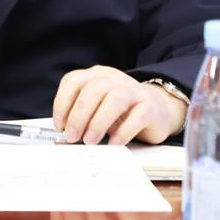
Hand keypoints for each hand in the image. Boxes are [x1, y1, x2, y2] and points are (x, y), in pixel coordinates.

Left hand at [52, 65, 187, 145]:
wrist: (159, 109)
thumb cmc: (123, 111)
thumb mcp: (99, 109)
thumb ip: (83, 117)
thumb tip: (64, 136)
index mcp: (97, 75)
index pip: (74, 81)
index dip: (62, 102)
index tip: (60, 125)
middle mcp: (114, 79)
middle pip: (93, 90)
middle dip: (79, 115)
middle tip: (72, 137)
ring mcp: (134, 91)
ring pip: (115, 99)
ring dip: (98, 122)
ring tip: (90, 141)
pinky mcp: (151, 107)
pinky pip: (137, 117)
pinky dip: (123, 132)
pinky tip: (113, 144)